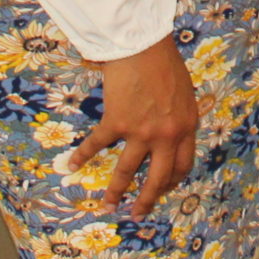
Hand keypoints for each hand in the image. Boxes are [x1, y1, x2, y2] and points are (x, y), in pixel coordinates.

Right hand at [65, 34, 197, 217]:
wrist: (143, 46)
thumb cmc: (166, 63)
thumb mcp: (184, 93)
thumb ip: (179, 116)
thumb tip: (173, 132)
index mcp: (186, 127)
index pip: (182, 165)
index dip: (172, 180)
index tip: (164, 188)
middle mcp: (165, 136)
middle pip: (158, 177)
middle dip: (147, 199)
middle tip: (139, 212)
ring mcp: (140, 132)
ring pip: (127, 170)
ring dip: (116, 191)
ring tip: (108, 205)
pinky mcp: (117, 123)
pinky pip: (97, 145)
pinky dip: (83, 155)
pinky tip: (72, 164)